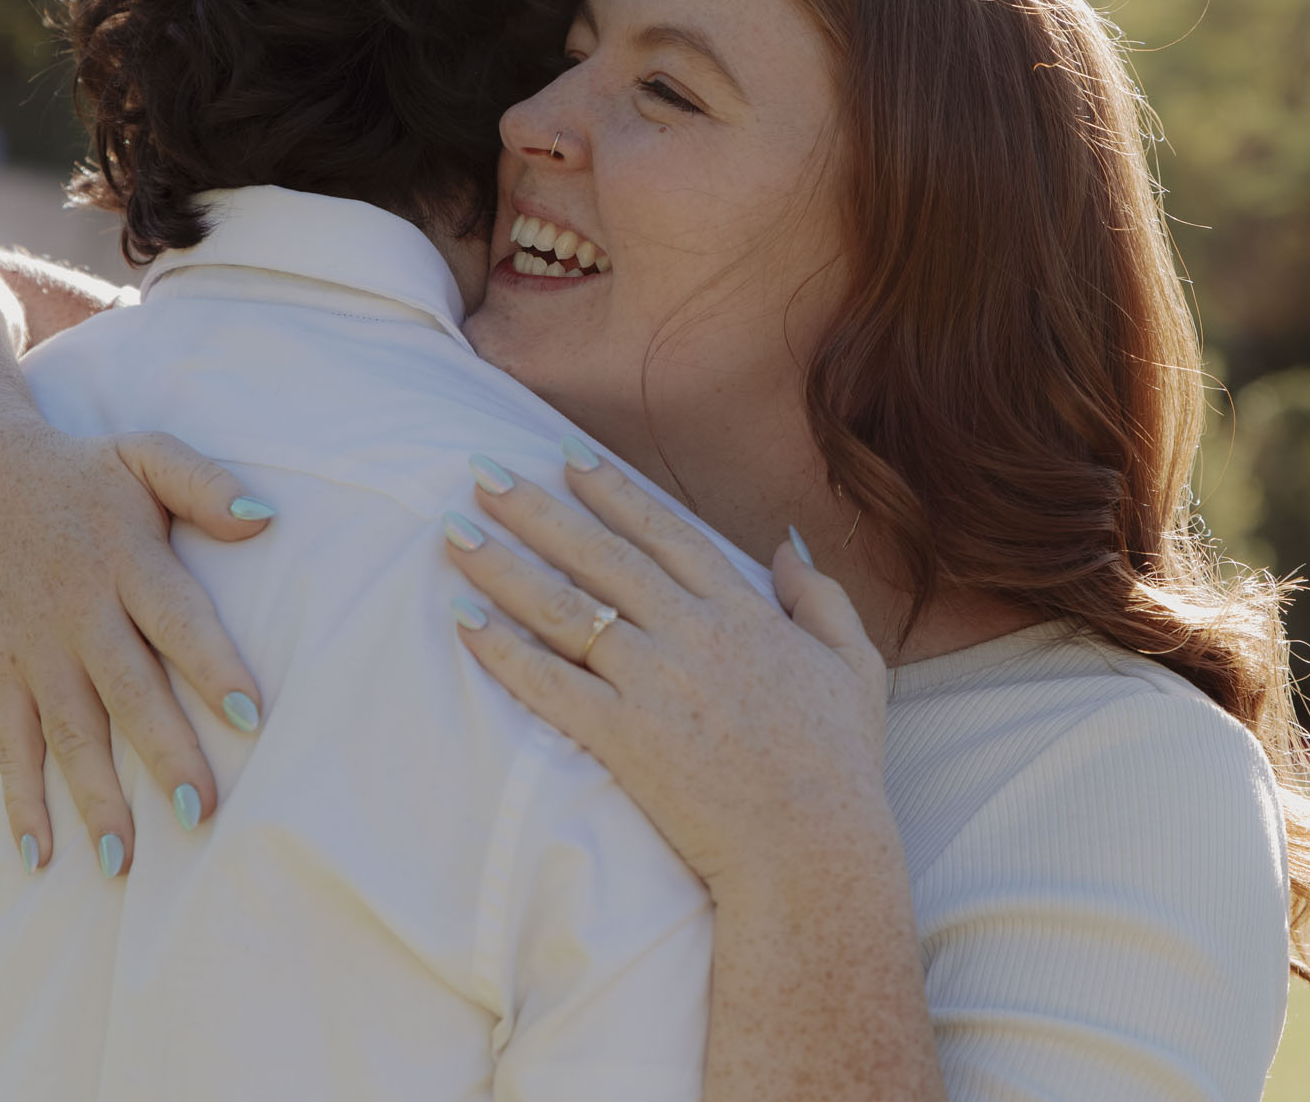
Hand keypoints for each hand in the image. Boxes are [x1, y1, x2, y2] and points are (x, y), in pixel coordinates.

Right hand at [0, 418, 275, 874]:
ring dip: (94, 797)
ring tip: (124, 860)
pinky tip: (39, 856)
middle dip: (164, 751)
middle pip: (126, 689)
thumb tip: (264, 518)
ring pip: (68, 731)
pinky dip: (19, 800)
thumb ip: (204, 483)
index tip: (251, 714)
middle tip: (203, 809)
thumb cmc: (83, 474)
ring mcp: (37, 649)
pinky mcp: (2, 670)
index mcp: (126, 559)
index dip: (212, 664)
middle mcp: (80, 611)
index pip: (177, 618)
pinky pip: (9, 743)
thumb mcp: (145, 453)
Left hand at [442, 446, 890, 894]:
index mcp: (743, 612)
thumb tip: (785, 546)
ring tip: (454, 531)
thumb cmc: (841, 767)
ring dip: (503, 565)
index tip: (566, 456)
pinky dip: (502, 650)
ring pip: (564, 609)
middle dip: (536, 509)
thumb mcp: (854, 666)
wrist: (814, 853)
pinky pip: (550, 684)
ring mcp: (655, 685)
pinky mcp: (624, 738)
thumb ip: (821, 598)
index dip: (612, 491)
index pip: (665, 533)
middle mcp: (692, 635)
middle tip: (483, 471)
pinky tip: (462, 619)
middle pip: (600, 556)